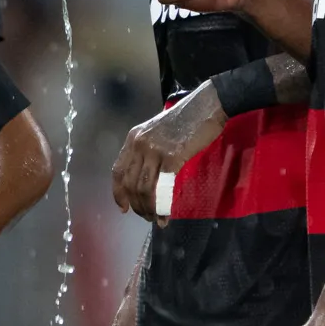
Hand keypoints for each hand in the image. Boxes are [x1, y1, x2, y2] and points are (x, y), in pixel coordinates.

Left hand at [112, 84, 226, 219]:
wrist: (206, 106)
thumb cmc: (186, 120)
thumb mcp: (156, 131)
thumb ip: (147, 151)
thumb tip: (145, 178)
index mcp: (133, 138)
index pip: (118, 171)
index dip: (118, 193)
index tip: (123, 208)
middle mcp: (139, 144)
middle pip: (130, 183)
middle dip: (136, 205)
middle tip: (146, 217)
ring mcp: (154, 150)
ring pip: (143, 188)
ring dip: (148, 208)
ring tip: (156, 218)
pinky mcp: (172, 157)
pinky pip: (161, 188)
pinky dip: (162, 205)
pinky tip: (165, 214)